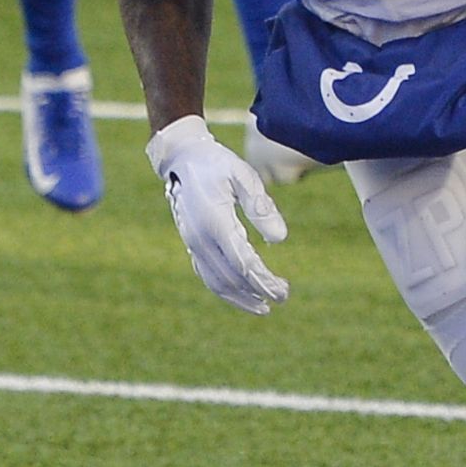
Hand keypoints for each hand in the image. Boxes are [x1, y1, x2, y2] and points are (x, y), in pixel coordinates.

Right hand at [150, 113, 289, 312]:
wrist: (182, 159)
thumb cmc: (217, 164)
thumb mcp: (244, 175)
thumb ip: (261, 207)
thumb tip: (281, 240)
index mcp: (215, 222)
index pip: (243, 264)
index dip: (263, 281)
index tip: (283, 290)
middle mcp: (200, 239)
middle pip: (231, 278)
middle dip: (257, 292)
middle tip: (283, 297)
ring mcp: (193, 244)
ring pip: (216, 283)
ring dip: (240, 298)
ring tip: (264, 308)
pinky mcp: (191, 245)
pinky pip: (207, 276)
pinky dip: (225, 291)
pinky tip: (242, 295)